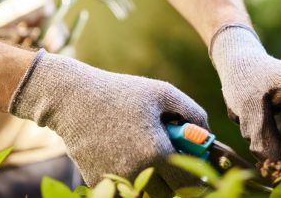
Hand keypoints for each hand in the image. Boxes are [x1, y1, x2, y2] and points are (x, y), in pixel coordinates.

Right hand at [10, 50, 207, 196]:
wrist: (72, 99)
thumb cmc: (120, 92)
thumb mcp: (161, 92)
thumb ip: (192, 112)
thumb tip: (208, 134)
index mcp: (157, 152)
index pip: (190, 185)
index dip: (199, 180)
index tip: (199, 171)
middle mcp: (138, 172)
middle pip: (170, 196)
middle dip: (176, 183)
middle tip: (173, 163)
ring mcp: (117, 180)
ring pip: (148, 196)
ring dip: (155, 184)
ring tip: (150, 159)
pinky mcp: (99, 183)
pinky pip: (126, 190)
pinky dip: (132, 180)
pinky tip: (127, 157)